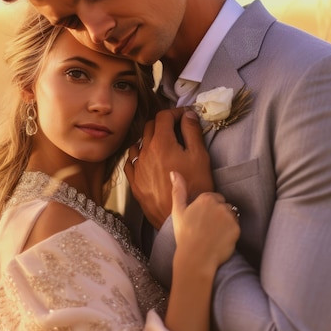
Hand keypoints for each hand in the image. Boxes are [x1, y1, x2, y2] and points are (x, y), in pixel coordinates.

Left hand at [124, 109, 212, 227]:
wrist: (180, 218)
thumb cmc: (195, 187)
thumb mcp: (199, 156)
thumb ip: (192, 131)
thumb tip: (187, 114)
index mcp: (161, 142)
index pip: (163, 116)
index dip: (175, 112)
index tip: (185, 116)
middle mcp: (145, 152)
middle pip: (150, 126)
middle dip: (163, 122)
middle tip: (176, 127)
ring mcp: (137, 168)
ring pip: (138, 142)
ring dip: (150, 138)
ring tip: (163, 144)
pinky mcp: (134, 182)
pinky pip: (130, 161)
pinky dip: (139, 155)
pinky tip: (148, 159)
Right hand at [170, 171, 239, 270]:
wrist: (195, 257)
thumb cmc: (184, 234)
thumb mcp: (178, 210)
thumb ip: (178, 190)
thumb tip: (173, 172)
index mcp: (206, 198)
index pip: (214, 198)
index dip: (208, 209)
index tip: (202, 220)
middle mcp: (219, 204)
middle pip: (224, 205)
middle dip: (219, 214)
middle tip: (207, 228)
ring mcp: (229, 217)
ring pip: (231, 215)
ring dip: (226, 222)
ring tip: (214, 234)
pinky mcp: (237, 229)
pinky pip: (236, 227)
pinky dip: (230, 233)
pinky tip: (220, 239)